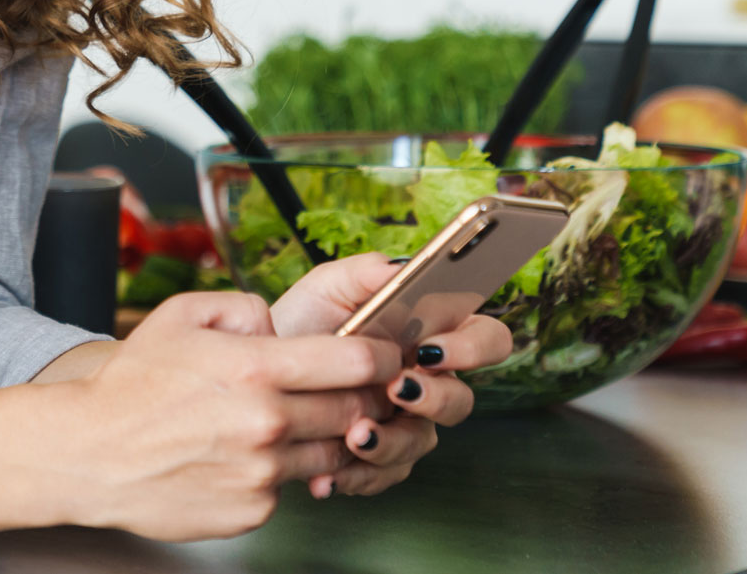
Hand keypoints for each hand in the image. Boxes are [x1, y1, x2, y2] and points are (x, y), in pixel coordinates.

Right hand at [67, 291, 399, 540]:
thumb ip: (243, 307)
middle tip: (344, 389)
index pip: (356, 362)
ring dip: (323, 436)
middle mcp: (267, 422)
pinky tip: (243, 454)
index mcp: (254, 368)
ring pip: (330, 452)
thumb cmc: (130, 384)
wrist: (88, 452)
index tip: (381, 355)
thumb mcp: (180, 316)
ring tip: (285, 421)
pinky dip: (279, 471)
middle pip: (356, 411)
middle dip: (363, 398)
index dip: (381, 356)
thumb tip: (279, 324)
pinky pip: (289, 487)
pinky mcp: (253, 511)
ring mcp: (263, 473)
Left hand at [268, 252, 512, 498]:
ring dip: (391, 443)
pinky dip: (357, 475)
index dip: (473, 348)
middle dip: (433, 399)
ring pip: (422, 443)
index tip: (432, 350)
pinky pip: (384, 474)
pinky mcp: (380, 456)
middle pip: (461, 400)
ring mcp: (407, 422)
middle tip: (395, 390)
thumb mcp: (330, 286)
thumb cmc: (304, 321)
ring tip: (354, 436)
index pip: (486, 339)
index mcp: (431, 335)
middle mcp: (428, 382)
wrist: (260, 368)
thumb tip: (402, 270)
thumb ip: (369, 272)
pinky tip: (328, 474)